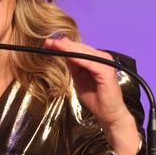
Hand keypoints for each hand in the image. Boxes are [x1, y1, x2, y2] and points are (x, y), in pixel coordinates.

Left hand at [44, 37, 140, 154]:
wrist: (107, 113)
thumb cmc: (94, 98)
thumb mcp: (78, 78)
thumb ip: (73, 65)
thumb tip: (63, 52)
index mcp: (95, 59)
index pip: (78, 49)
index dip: (63, 45)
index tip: (48, 43)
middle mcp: (102, 58)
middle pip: (80, 48)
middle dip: (63, 44)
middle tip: (48, 41)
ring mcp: (106, 63)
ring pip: (84, 52)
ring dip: (69, 48)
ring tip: (55, 44)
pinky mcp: (107, 71)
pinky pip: (89, 63)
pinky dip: (78, 58)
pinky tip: (67, 55)